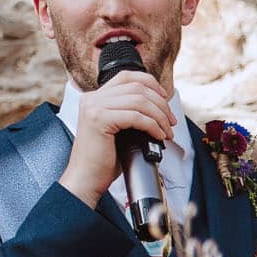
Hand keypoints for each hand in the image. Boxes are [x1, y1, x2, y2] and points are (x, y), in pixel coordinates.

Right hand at [61, 72, 175, 209]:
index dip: (150, 83)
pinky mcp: (99, 120)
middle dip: (160, 104)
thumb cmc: (102, 160)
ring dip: (159, 116)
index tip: (164, 99)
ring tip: (167, 131)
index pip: (127, 77)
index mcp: (94, 98)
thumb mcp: (116, 129)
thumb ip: (128, 112)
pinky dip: (152, 126)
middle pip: (137, 87)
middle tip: (170, 121)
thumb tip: (158, 105)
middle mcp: (91, 98)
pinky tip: (158, 136)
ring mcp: (94, 108)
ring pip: (139, 101)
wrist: (86, 179)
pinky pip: (136, 116)